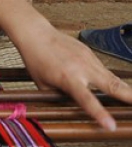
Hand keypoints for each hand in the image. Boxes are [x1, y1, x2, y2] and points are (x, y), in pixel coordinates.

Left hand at [16, 25, 131, 129]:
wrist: (36, 34)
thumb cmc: (37, 60)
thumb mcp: (43, 85)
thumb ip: (59, 97)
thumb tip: (73, 108)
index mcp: (68, 78)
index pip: (86, 99)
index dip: (99, 114)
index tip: (110, 125)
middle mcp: (82, 68)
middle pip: (112, 85)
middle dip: (129, 97)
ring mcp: (88, 59)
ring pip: (112, 78)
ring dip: (125, 90)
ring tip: (131, 99)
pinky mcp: (91, 53)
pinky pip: (104, 70)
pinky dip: (111, 80)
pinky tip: (115, 87)